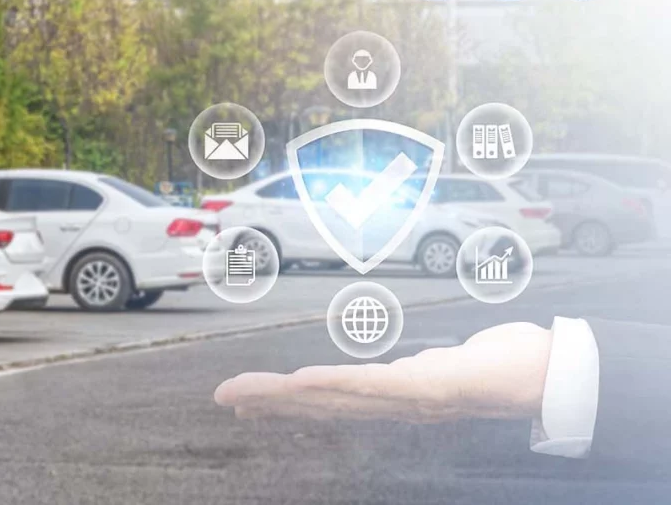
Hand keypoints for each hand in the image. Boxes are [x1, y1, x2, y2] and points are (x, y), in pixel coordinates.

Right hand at [214, 322, 552, 423]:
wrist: (550, 377)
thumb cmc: (503, 367)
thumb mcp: (449, 368)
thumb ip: (422, 371)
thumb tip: (410, 368)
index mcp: (392, 400)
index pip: (326, 401)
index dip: (283, 402)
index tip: (245, 401)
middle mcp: (393, 406)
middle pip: (319, 402)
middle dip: (269, 401)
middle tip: (225, 397)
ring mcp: (408, 399)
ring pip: (334, 396)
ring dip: (286, 396)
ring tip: (246, 394)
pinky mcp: (428, 387)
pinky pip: (372, 387)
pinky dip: (335, 385)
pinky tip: (305, 380)